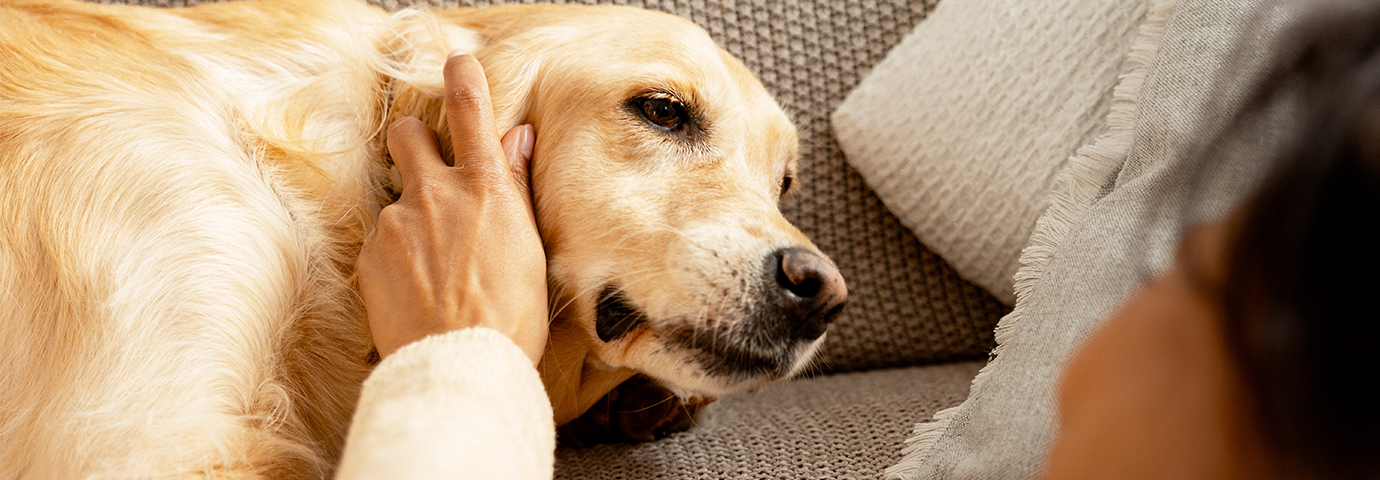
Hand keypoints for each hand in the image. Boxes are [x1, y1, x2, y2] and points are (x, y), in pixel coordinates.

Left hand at [358, 50, 546, 363]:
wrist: (459, 364)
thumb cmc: (510, 315)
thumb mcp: (529, 246)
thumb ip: (515, 186)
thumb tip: (517, 138)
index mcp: (484, 187)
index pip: (470, 110)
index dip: (462, 78)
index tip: (457, 63)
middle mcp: (435, 193)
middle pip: (408, 135)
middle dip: (416, 141)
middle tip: (432, 169)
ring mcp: (397, 223)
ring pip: (398, 198)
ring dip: (412, 217)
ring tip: (436, 266)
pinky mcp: (370, 255)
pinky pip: (383, 241)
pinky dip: (397, 257)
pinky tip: (418, 288)